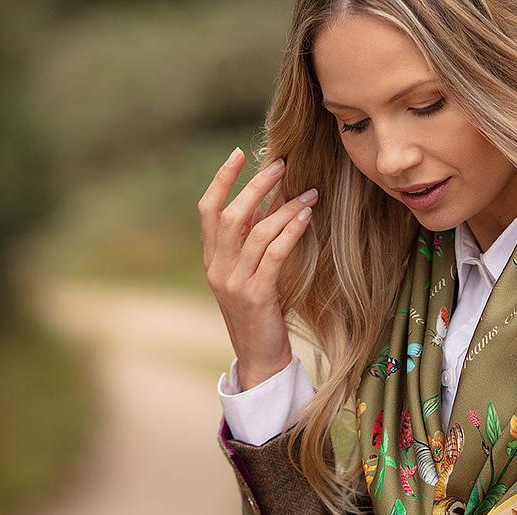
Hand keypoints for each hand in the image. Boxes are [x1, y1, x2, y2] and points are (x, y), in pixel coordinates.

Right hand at [198, 147, 318, 389]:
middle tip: (281, 165)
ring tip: (309, 193)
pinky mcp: (256, 296)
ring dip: (284, 208)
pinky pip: (274, 255)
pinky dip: (291, 231)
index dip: (221, 179)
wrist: (260, 360)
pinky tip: (307, 218)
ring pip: (256, 233)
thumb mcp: (249, 277)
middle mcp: (218, 269)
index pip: (207, 210)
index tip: (238, 154)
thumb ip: (250, 246)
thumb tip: (266, 206)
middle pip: (231, 215)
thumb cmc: (260, 316)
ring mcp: (234, 283)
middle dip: (256, 186)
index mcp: (212, 261)